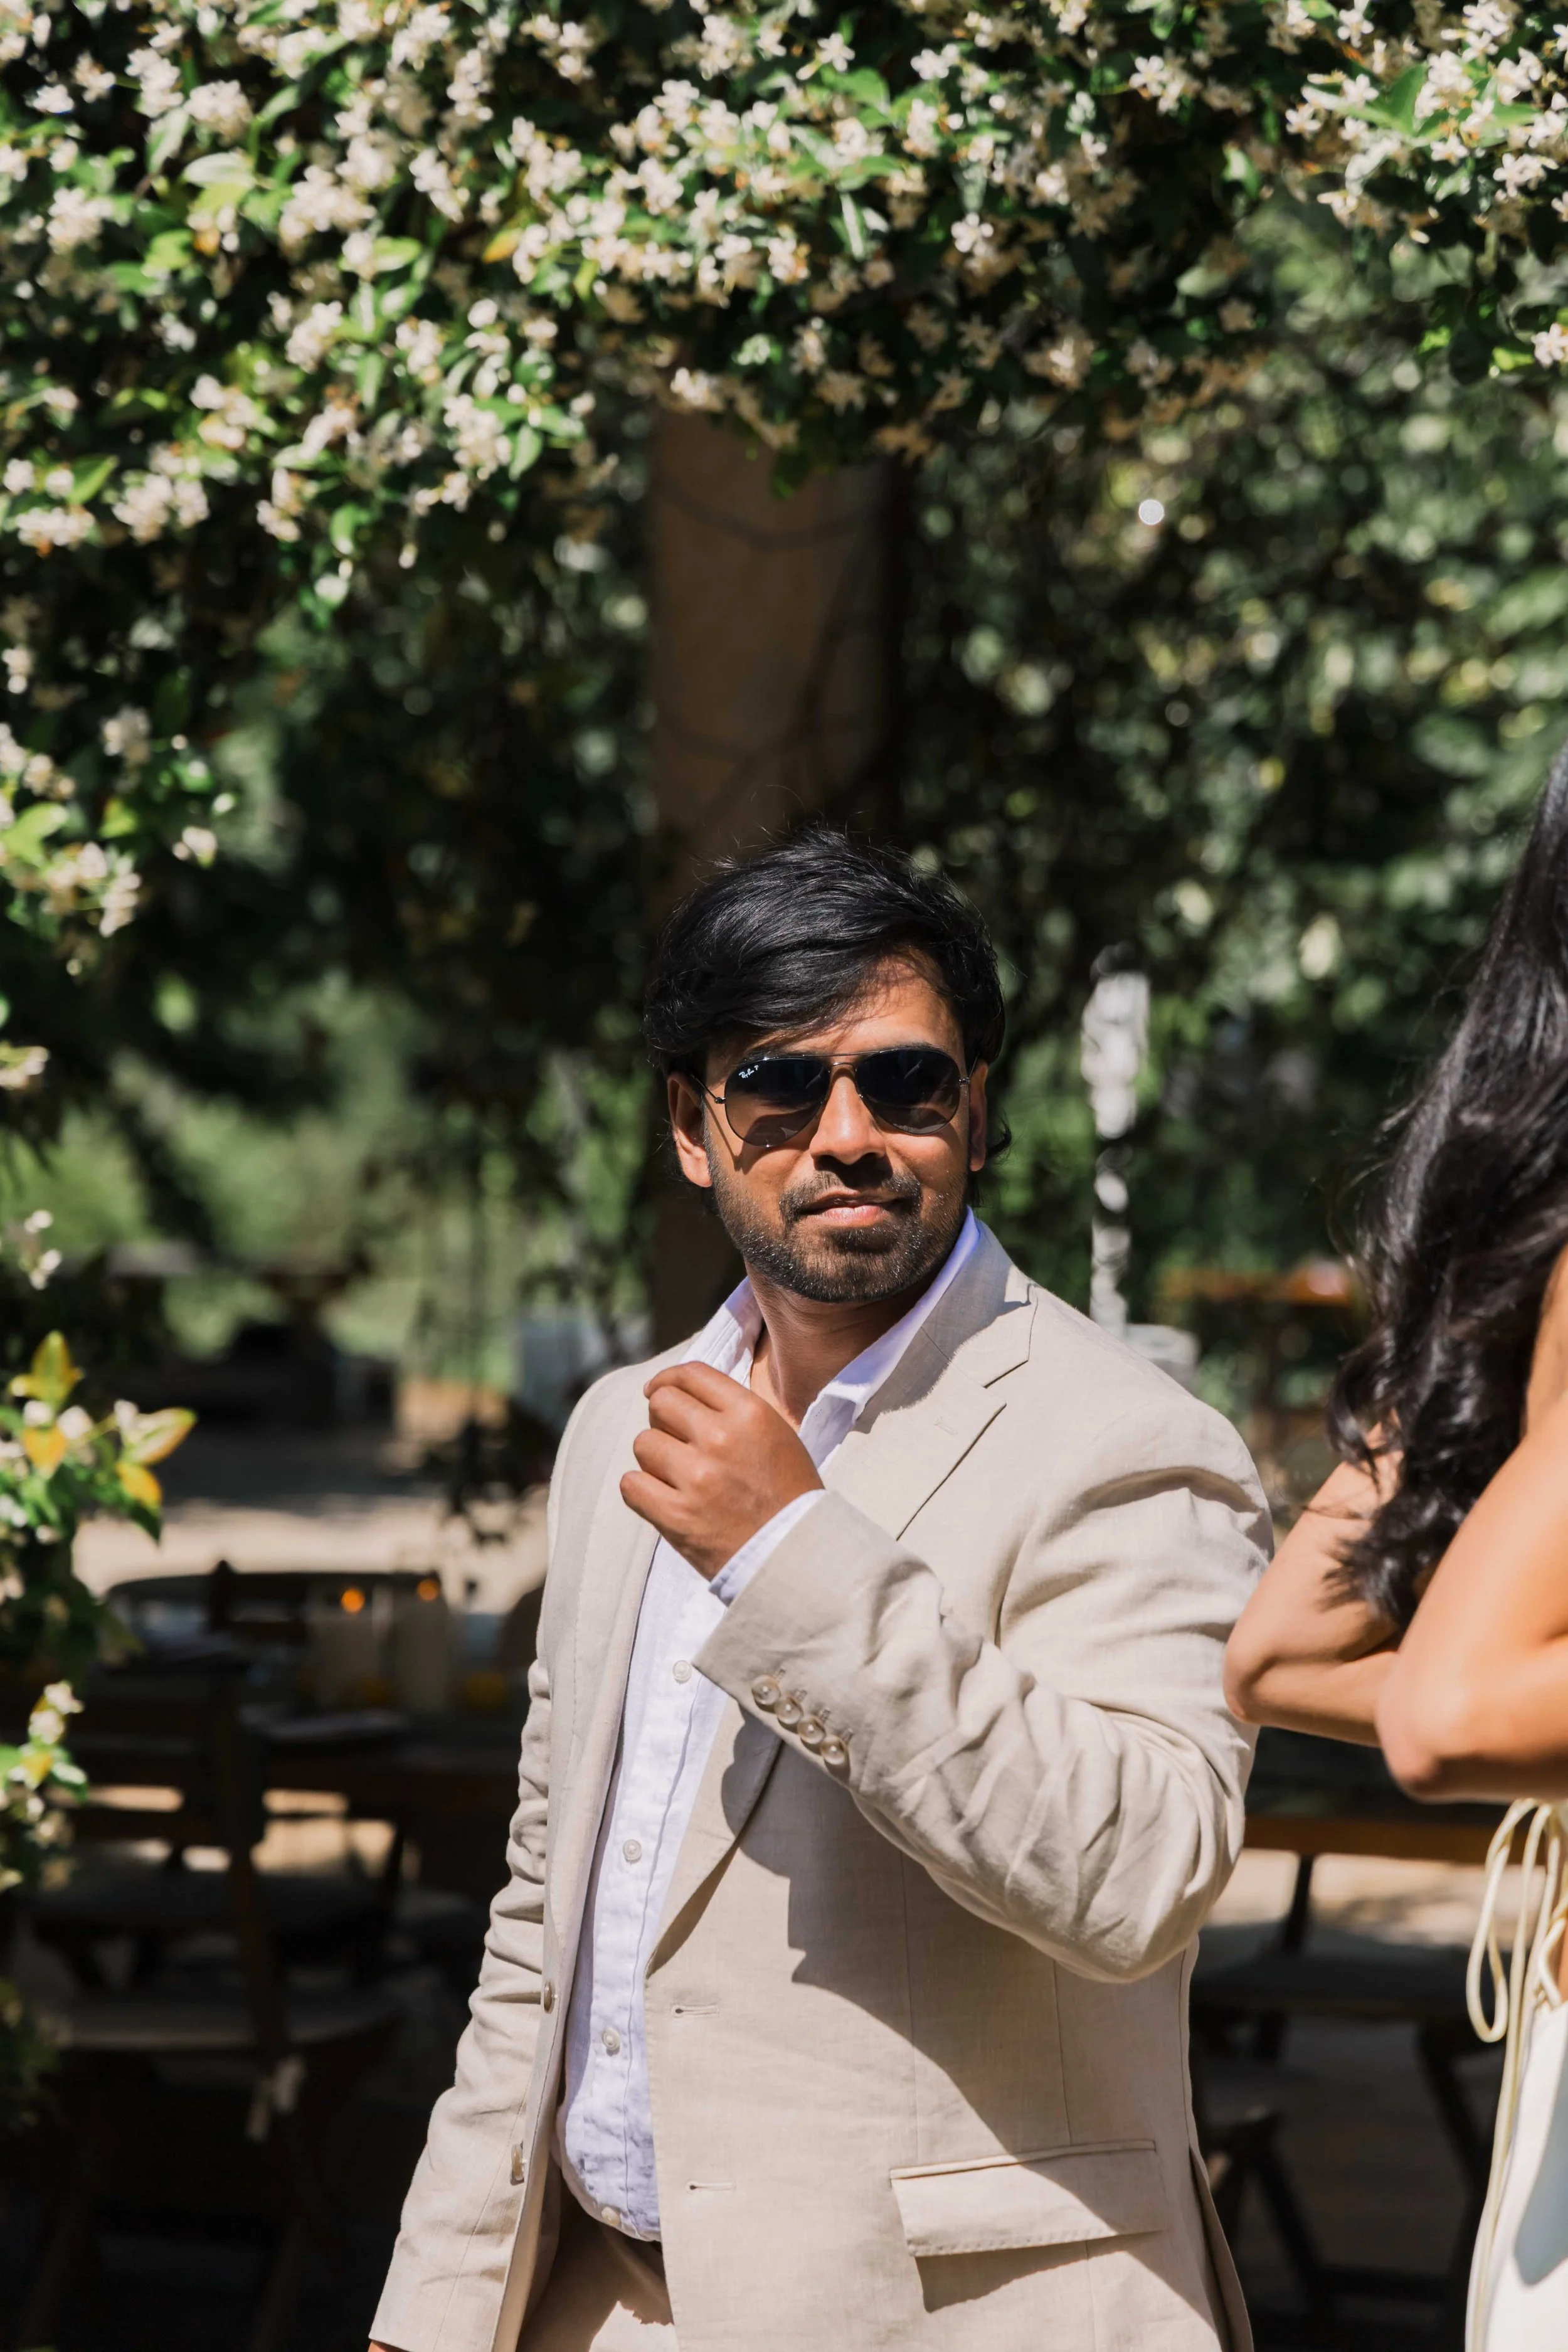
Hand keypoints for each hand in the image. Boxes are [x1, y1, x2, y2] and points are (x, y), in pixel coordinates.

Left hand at [620, 1363, 822, 1579]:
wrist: (796, 1555)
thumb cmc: (788, 1495)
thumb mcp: (775, 1435)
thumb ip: (732, 1410)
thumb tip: (678, 1391)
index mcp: (750, 1413)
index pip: (691, 1374)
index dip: (668, 1380)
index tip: (659, 1390)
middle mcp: (721, 1438)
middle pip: (660, 1403)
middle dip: (662, 1420)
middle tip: (675, 1442)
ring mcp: (697, 1477)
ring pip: (643, 1443)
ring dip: (654, 1458)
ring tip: (678, 1477)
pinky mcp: (677, 1515)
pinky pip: (631, 1484)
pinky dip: (642, 1490)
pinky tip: (661, 1498)